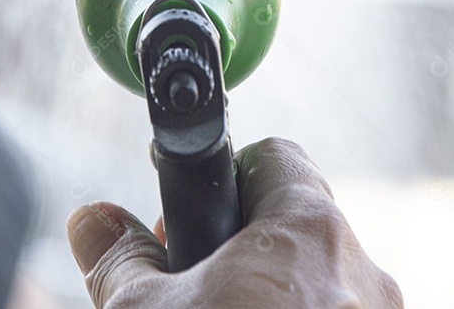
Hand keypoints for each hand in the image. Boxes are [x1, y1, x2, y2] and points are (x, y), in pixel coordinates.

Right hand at [66, 137, 402, 307]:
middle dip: (241, 249)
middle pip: (297, 225)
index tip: (186, 218)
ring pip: (319, 286)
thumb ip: (118, 258)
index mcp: (310, 232)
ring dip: (270, 299)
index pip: (274, 158)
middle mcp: (362, 274)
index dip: (223, 176)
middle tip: (191, 291)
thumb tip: (91, 221)